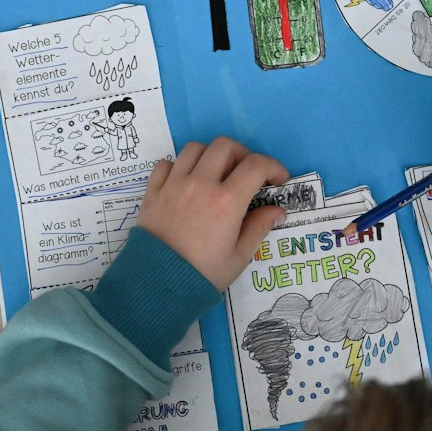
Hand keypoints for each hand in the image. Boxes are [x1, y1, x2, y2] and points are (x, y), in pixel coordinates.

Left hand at [138, 138, 289, 287]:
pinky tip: (186, 181)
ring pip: (195, 148)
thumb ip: (259, 227)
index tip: (278, 181)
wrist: (156, 285)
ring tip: (216, 174)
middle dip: (243, 154)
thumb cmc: (203, 274)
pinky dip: (179, 166)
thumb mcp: (239, 256)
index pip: (256, 165)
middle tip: (247, 174)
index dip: (273, 167)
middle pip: (225, 146)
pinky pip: (166, 164)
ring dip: (211, 155)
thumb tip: (277, 211)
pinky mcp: (153, 191)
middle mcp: (201, 183)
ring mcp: (174, 184)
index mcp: (227, 200)